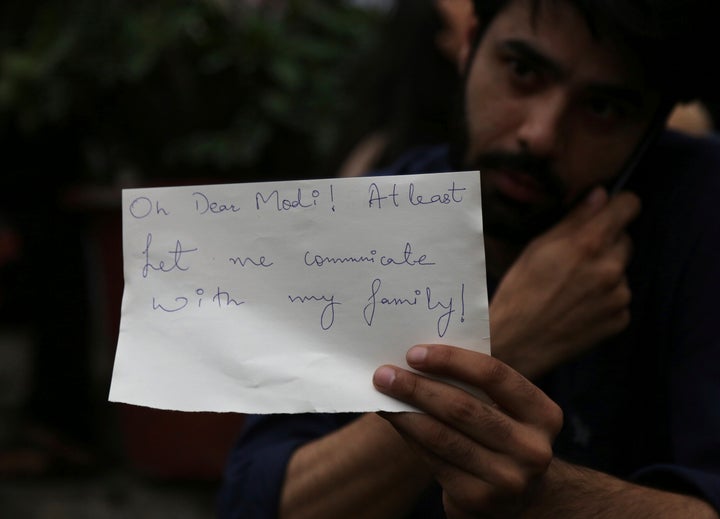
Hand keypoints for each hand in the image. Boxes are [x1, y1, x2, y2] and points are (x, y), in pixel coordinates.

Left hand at [373, 344, 562, 518]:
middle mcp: (531, 448)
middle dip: (417, 387)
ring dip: (405, 412)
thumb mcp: (506, 409)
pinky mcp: (478, 500)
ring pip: (443, 436)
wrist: (521, 497)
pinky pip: (434, 459)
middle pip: (463, 407)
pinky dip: (409, 435)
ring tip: (381, 393)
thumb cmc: (502, 434)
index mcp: (543, 414)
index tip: (414, 353)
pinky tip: (394, 419)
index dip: (451, 361)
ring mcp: (507, 479)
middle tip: (385, 373)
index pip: (494, 375)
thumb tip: (417, 359)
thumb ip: (476, 385)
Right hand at [490, 187, 639, 378]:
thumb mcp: (537, 248)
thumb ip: (574, 219)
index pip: (629, 206)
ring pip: (621, 270)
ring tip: (571, 288)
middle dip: (606, 243)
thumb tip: (600, 194)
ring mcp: (619, 296)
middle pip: (625, 239)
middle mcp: (611, 268)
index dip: (617, 206)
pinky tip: (578, 307)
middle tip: (575, 259)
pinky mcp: (620, 320)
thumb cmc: (518, 293)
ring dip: (604, 273)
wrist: (516, 344)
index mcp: (589, 244)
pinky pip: (619, 298)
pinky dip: (604, 300)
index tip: (606, 212)